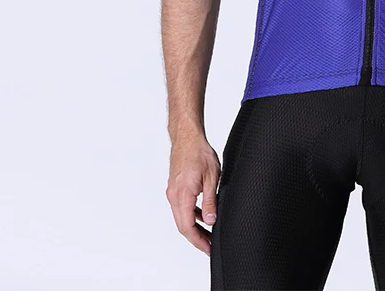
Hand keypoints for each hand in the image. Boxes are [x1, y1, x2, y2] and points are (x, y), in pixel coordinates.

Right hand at [166, 134, 221, 255]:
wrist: (187, 137)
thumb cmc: (199, 152)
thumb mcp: (212, 177)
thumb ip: (210, 201)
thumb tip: (210, 221)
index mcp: (183, 195)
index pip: (188, 227)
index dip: (198, 241)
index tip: (208, 249)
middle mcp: (174, 195)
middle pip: (183, 225)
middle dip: (196, 238)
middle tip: (210, 246)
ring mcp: (172, 191)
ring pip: (181, 217)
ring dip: (194, 227)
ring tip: (208, 234)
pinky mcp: (174, 187)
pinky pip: (181, 207)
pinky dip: (191, 215)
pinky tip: (203, 216)